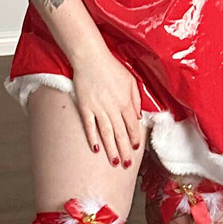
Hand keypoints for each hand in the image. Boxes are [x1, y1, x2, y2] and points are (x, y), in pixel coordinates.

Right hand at [70, 49, 144, 167]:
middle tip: (126, 165)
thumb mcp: (131, 80)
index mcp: (126, 102)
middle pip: (120, 134)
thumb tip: (138, 116)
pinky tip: (95, 148)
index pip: (132, 126)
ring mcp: (98, 109)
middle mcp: (113, 108)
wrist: (90, 58)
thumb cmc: (112, 67)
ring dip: (111, 149)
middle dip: (125, 151)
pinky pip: (89, 126)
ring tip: (114, 162)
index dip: (135, 138)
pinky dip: (92, 138)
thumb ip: (136, 99)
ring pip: (106, 134)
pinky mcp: (85, 107)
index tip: (136, 149)